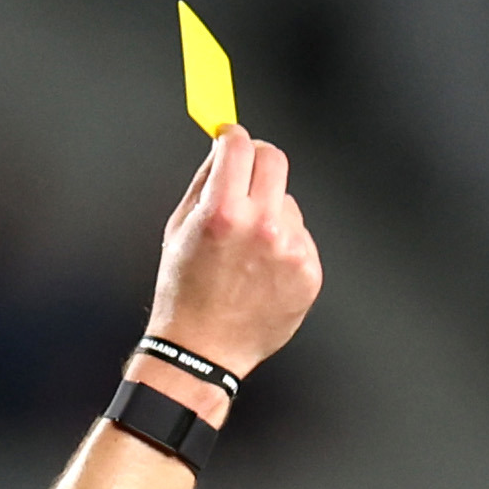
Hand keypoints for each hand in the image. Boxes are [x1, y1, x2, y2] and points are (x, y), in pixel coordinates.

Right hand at [144, 126, 321, 380]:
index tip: (231, 139)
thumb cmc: (185, 293)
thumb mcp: (179, 229)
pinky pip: (301, 237)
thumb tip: (223, 148)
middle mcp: (262, 228)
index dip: (233, 137)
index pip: (241, 146)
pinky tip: (263, 271)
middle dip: (258, 160)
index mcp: (223, 213)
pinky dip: (285, 245)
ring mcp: (290, 250)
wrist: (203, 351)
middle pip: (275, 160)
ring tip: (248, 249)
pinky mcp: (309, 272)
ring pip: (289, 202)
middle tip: (247, 175)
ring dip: (272, 211)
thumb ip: (205, 182)